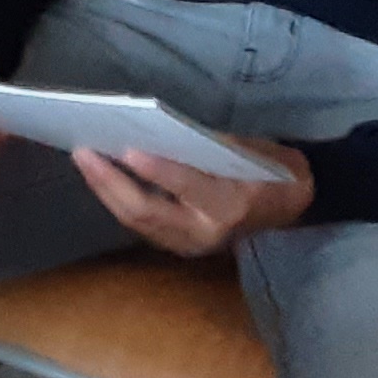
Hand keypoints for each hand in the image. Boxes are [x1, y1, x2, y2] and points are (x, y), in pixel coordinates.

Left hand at [77, 137, 311, 255]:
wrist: (293, 205)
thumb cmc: (272, 170)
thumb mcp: (251, 150)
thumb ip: (206, 145)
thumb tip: (155, 132)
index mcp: (231, 205)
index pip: (188, 186)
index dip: (157, 169)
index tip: (127, 149)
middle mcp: (206, 231)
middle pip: (146, 211)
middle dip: (110, 182)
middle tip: (84, 152)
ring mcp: (190, 243)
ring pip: (136, 220)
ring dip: (105, 190)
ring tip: (84, 160)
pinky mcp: (178, 245)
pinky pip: (140, 223)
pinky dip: (117, 199)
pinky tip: (101, 178)